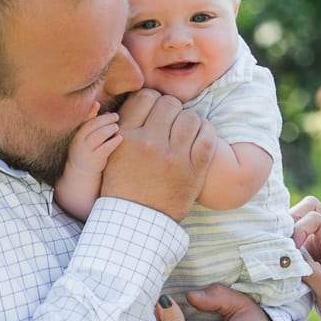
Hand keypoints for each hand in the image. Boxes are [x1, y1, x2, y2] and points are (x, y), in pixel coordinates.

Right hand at [66, 111, 120, 177]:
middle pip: (91, 126)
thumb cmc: (88, 149)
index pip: (84, 120)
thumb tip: (105, 110)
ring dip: (108, 129)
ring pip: (97, 136)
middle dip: (104, 119)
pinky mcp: (95, 159)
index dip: (90, 111)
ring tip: (117, 126)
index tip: (98, 104)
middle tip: (115, 116)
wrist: (81, 170)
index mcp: (78, 133)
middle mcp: (80, 141)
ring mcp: (86, 150)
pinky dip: (112, 142)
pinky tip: (119, 138)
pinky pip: (104, 149)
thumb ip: (95, 124)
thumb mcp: (87, 136)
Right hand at [100, 89, 216, 220]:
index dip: (152, 100)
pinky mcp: (194, 170)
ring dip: (189, 121)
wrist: (137, 223)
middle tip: (170, 121)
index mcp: (126, 137)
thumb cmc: (123, 186)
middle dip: (171, 109)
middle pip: (169, 104)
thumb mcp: (112, 154)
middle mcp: (150, 144)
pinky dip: (206, 132)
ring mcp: (174, 157)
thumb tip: (144, 98)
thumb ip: (124, 126)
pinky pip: (208, 136)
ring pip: (190, 117)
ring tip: (185, 130)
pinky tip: (199, 137)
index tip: (154, 111)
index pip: (146, 97)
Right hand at [290, 195, 320, 320]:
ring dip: (288, 230)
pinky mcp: (310, 250)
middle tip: (284, 243)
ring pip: (300, 218)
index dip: (299, 229)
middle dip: (293, 219)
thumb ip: (308, 269)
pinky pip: (295, 235)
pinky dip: (286, 242)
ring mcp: (320, 241)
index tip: (291, 252)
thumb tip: (287, 253)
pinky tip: (283, 258)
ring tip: (282, 251)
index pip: (315, 216)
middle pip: (310, 206)